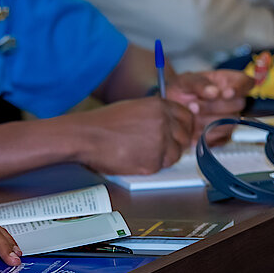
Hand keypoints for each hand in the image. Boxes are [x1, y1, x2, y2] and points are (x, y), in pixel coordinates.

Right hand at [73, 97, 192, 173]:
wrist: (86, 136)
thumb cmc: (103, 123)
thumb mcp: (132, 108)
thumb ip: (155, 114)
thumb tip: (171, 125)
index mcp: (158, 106)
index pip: (186, 116)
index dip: (184, 126)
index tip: (180, 133)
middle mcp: (163, 122)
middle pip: (184, 136)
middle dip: (175, 143)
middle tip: (159, 146)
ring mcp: (160, 142)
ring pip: (175, 154)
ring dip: (163, 156)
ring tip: (140, 152)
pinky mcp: (153, 162)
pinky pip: (160, 166)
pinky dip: (149, 165)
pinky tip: (133, 158)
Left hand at [166, 69, 251, 142]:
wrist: (171, 106)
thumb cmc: (181, 88)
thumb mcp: (185, 81)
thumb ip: (199, 84)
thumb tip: (214, 92)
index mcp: (228, 81)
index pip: (245, 82)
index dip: (239, 88)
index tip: (226, 93)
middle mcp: (234, 100)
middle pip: (238, 105)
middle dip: (214, 107)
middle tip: (193, 106)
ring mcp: (230, 118)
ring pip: (230, 123)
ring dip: (208, 122)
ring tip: (190, 117)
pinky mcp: (224, 134)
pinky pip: (222, 139)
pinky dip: (207, 136)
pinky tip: (193, 132)